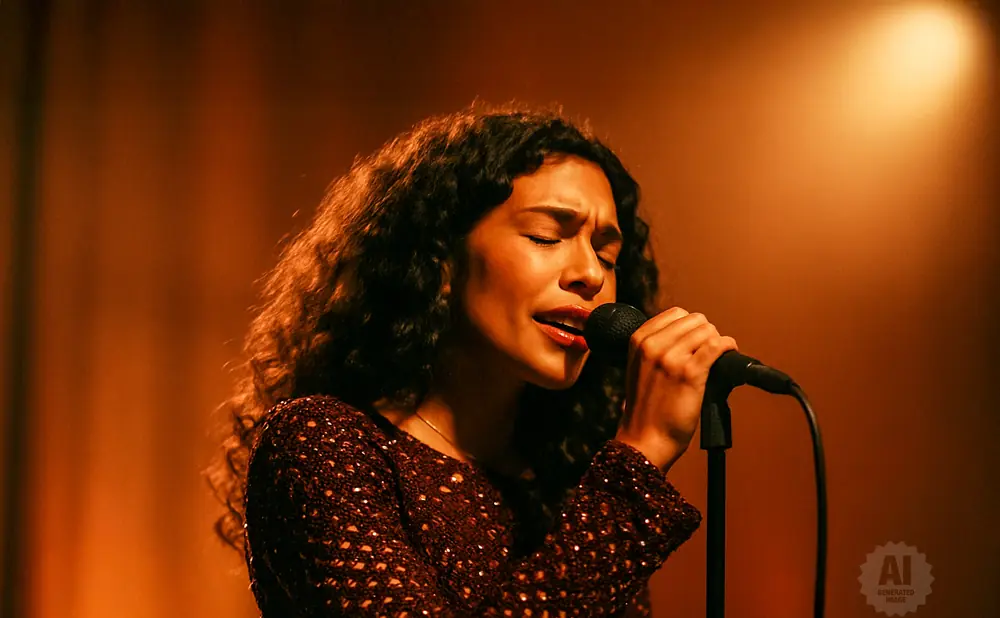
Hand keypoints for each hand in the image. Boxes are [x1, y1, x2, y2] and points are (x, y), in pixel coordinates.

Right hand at [614, 307, 738, 471]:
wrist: (644, 439)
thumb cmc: (645, 410)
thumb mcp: (639, 368)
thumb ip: (656, 347)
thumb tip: (689, 335)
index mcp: (638, 340)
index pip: (675, 314)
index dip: (691, 326)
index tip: (697, 340)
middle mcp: (653, 345)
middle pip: (694, 320)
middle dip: (705, 333)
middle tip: (709, 351)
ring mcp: (671, 357)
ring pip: (707, 330)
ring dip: (717, 341)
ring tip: (717, 356)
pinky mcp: (690, 372)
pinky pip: (717, 345)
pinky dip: (728, 346)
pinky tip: (729, 353)